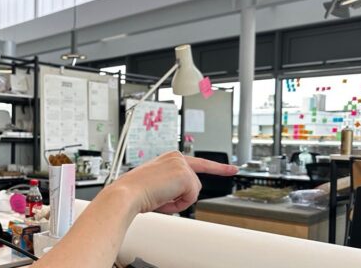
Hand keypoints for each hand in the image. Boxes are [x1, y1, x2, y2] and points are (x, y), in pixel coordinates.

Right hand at [111, 151, 236, 214]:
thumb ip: (173, 185)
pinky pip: (191, 198)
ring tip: (159, 197)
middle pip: (194, 185)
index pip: (199, 163)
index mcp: (169, 157)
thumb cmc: (136, 191)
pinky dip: (178, 204)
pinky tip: (164, 199)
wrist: (128, 193)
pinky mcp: (185, 175)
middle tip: (162, 197)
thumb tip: (180, 196)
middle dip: (183, 196)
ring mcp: (182, 165)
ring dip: (178, 200)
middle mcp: (177, 157)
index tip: (233, 169)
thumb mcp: (157, 184)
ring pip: (193, 192)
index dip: (218, 168)